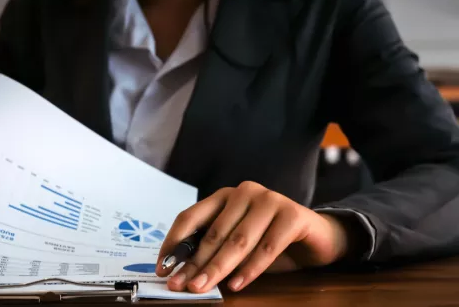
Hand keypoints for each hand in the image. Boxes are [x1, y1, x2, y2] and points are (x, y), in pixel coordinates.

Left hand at [156, 181, 352, 292]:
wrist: (317, 237)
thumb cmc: (270, 241)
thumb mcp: (237, 244)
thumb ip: (213, 250)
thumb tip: (181, 272)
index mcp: (224, 197)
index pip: (190, 217)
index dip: (174, 243)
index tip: (163, 268)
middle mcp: (244, 192)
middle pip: (213, 232)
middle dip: (194, 263)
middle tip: (181, 285)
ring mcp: (269, 200)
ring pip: (238, 240)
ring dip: (218, 267)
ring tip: (202, 287)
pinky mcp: (292, 214)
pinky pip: (267, 246)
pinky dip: (251, 269)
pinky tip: (237, 285)